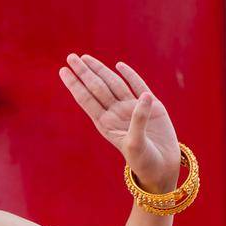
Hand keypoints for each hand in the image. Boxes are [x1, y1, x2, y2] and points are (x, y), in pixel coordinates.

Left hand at [58, 52, 180, 193]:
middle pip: (97, 88)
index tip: (63, 70)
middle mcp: (116, 113)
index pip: (87, 99)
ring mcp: (132, 108)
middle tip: (71, 57)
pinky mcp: (152, 107)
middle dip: (84, 72)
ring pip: (113, 84)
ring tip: (85, 58)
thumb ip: (138, 120)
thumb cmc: (144, 161)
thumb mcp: (136, 144)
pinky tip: (118, 66)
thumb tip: (145, 96)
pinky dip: (129, 75)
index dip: (75, 85)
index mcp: (106, 123)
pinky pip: (138, 86)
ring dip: (100, 70)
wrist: (162, 168)